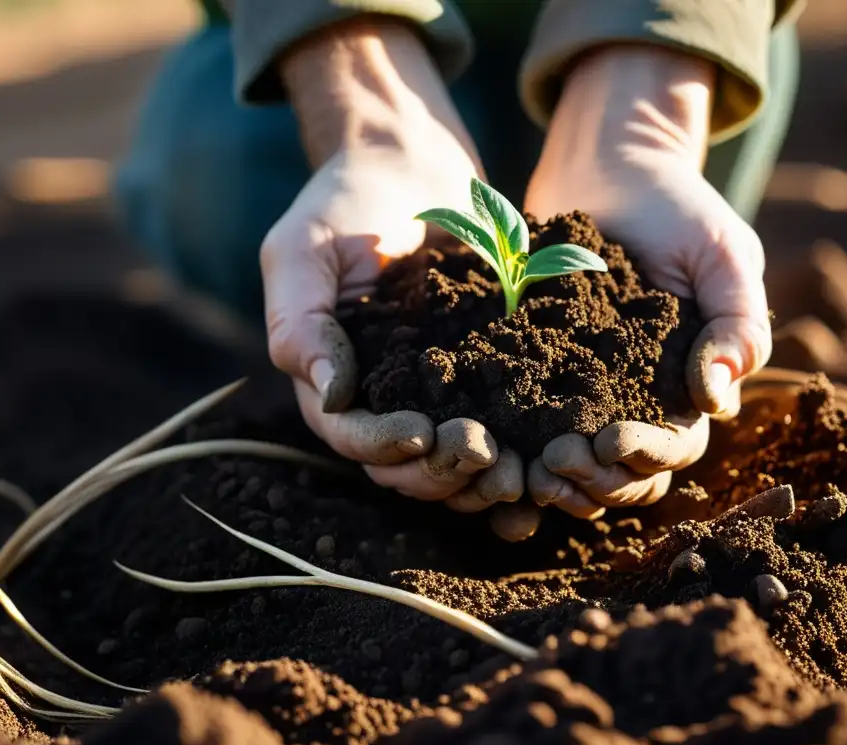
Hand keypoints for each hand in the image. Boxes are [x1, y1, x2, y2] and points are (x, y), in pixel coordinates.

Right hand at [263, 19, 519, 504]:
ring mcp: (437, 392)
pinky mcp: (487, 376)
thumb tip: (330, 396)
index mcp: (333, 379)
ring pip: (455, 461)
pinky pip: (503, 428)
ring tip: (518, 471)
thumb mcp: (304, 249)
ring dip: (482, 478)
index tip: (420, 434)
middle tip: (483, 455)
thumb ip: (299, 321)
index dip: (382, 447)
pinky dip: (521, 452)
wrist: (411, 164)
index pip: (350, 436)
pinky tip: (547, 457)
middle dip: (440, 472)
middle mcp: (383, 399)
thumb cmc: (345, 201)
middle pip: (405, 465)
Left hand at [523, 45, 771, 517]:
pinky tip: (493, 448)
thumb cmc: (678, 206)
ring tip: (526, 474)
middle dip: (595, 479)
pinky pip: (524, 419)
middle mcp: (634, 397)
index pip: (675, 445)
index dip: (647, 456)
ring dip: (555, 479)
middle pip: (622, 469)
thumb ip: (737, 321)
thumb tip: (719, 398)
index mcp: (685, 383)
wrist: (608, 166)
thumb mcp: (724, 254)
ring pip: (574, 461)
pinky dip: (513, 445)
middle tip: (558, 464)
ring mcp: (581, 387)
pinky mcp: (534, 368)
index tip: (612, 442)